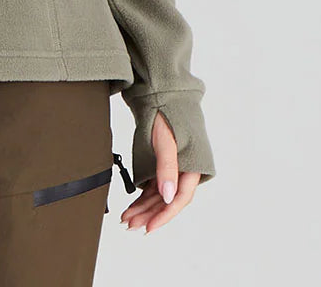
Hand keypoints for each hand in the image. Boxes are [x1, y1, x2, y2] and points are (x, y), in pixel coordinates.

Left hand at [118, 109, 198, 234]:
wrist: (162, 93)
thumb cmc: (167, 113)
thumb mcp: (165, 140)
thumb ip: (167, 168)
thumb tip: (168, 197)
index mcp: (192, 167)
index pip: (179, 199)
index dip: (164, 215)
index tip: (149, 227)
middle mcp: (185, 171)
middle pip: (167, 200)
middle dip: (149, 214)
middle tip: (131, 225)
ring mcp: (174, 168)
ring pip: (159, 194)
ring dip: (144, 207)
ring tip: (128, 218)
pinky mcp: (163, 164)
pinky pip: (154, 185)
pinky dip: (143, 196)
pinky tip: (133, 205)